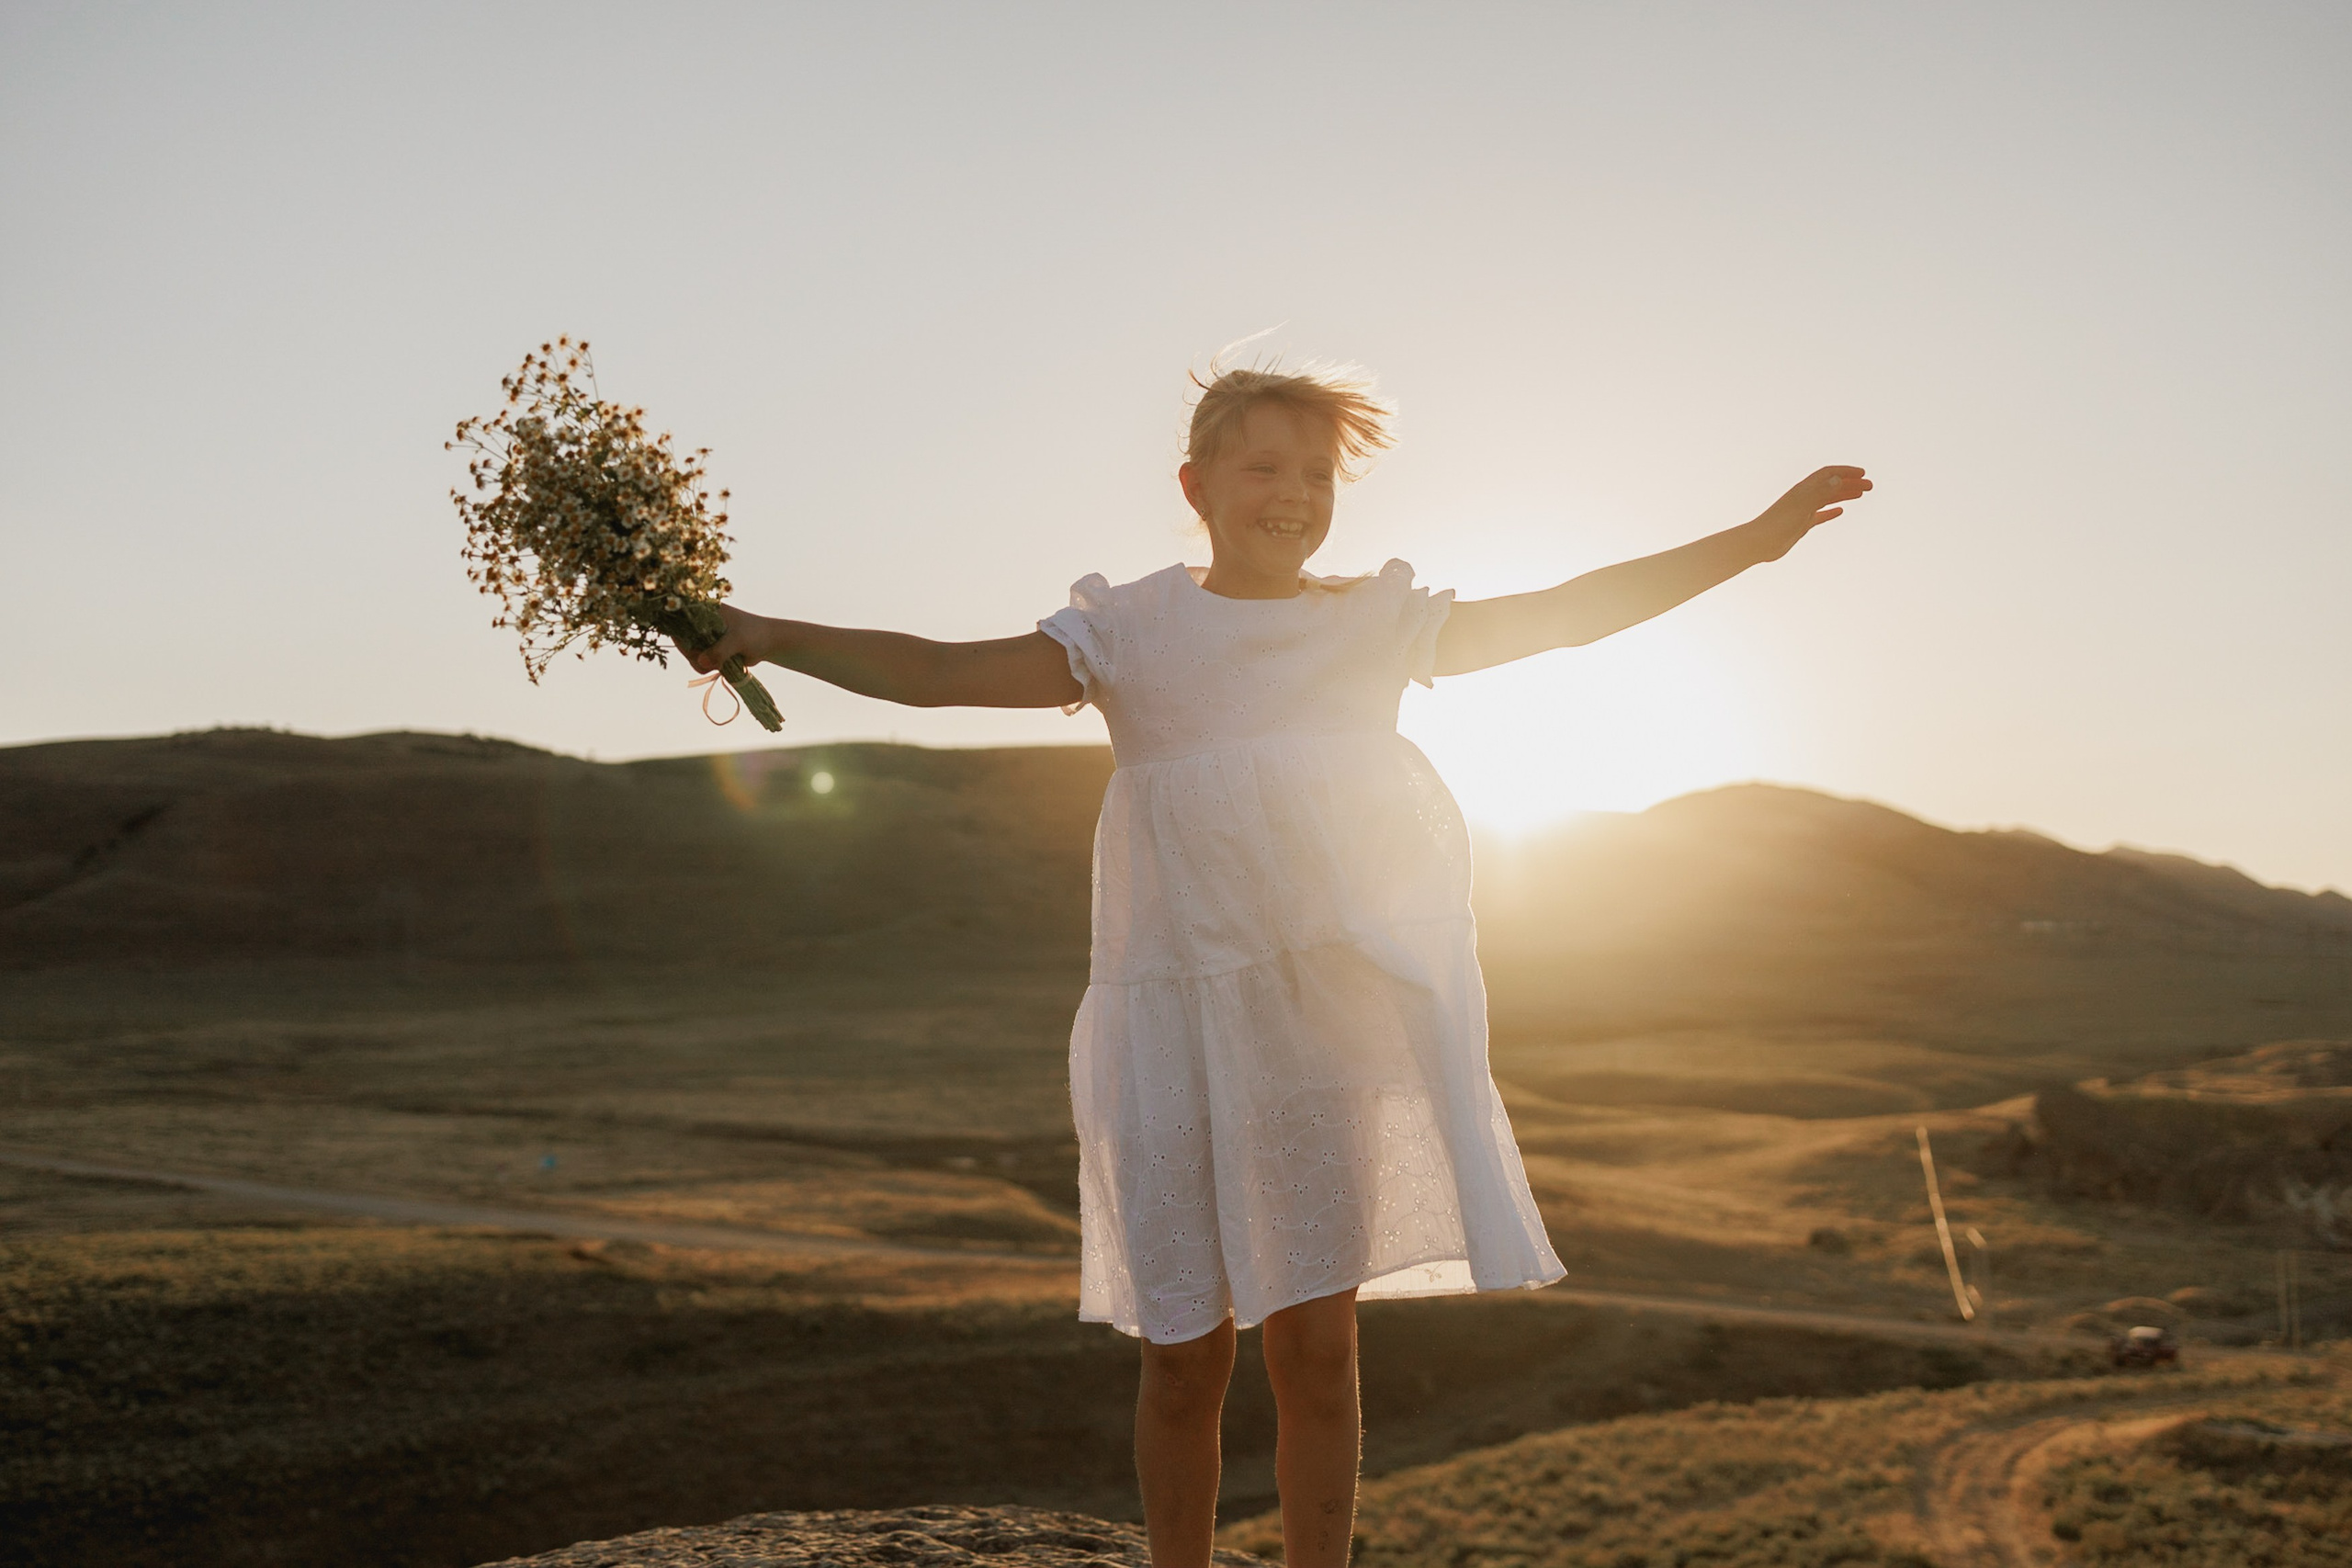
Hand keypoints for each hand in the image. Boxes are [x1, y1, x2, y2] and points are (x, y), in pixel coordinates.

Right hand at [679, 601, 767, 673]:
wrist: (768, 643)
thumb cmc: (755, 634)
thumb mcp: (738, 640)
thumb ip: (720, 650)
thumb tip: (702, 661)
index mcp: (706, 610)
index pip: (682, 620)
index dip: (681, 635)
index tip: (693, 648)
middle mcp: (702, 621)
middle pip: (683, 640)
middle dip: (693, 654)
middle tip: (709, 661)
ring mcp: (704, 636)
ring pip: (690, 653)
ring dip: (700, 663)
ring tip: (719, 664)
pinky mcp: (709, 649)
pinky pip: (698, 661)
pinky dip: (705, 667)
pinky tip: (719, 667)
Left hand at [1754, 465, 1871, 559]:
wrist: (1760, 543)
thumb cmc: (1778, 524)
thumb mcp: (1802, 506)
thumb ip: (1820, 492)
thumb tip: (1838, 478)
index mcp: (1804, 489)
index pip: (1828, 474)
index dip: (1845, 471)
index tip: (1863, 473)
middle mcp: (1804, 497)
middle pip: (1831, 485)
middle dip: (1850, 483)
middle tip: (1870, 486)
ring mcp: (1803, 510)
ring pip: (1828, 499)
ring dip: (1844, 494)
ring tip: (1861, 494)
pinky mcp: (1801, 524)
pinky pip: (1820, 515)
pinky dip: (1831, 511)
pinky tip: (1840, 511)